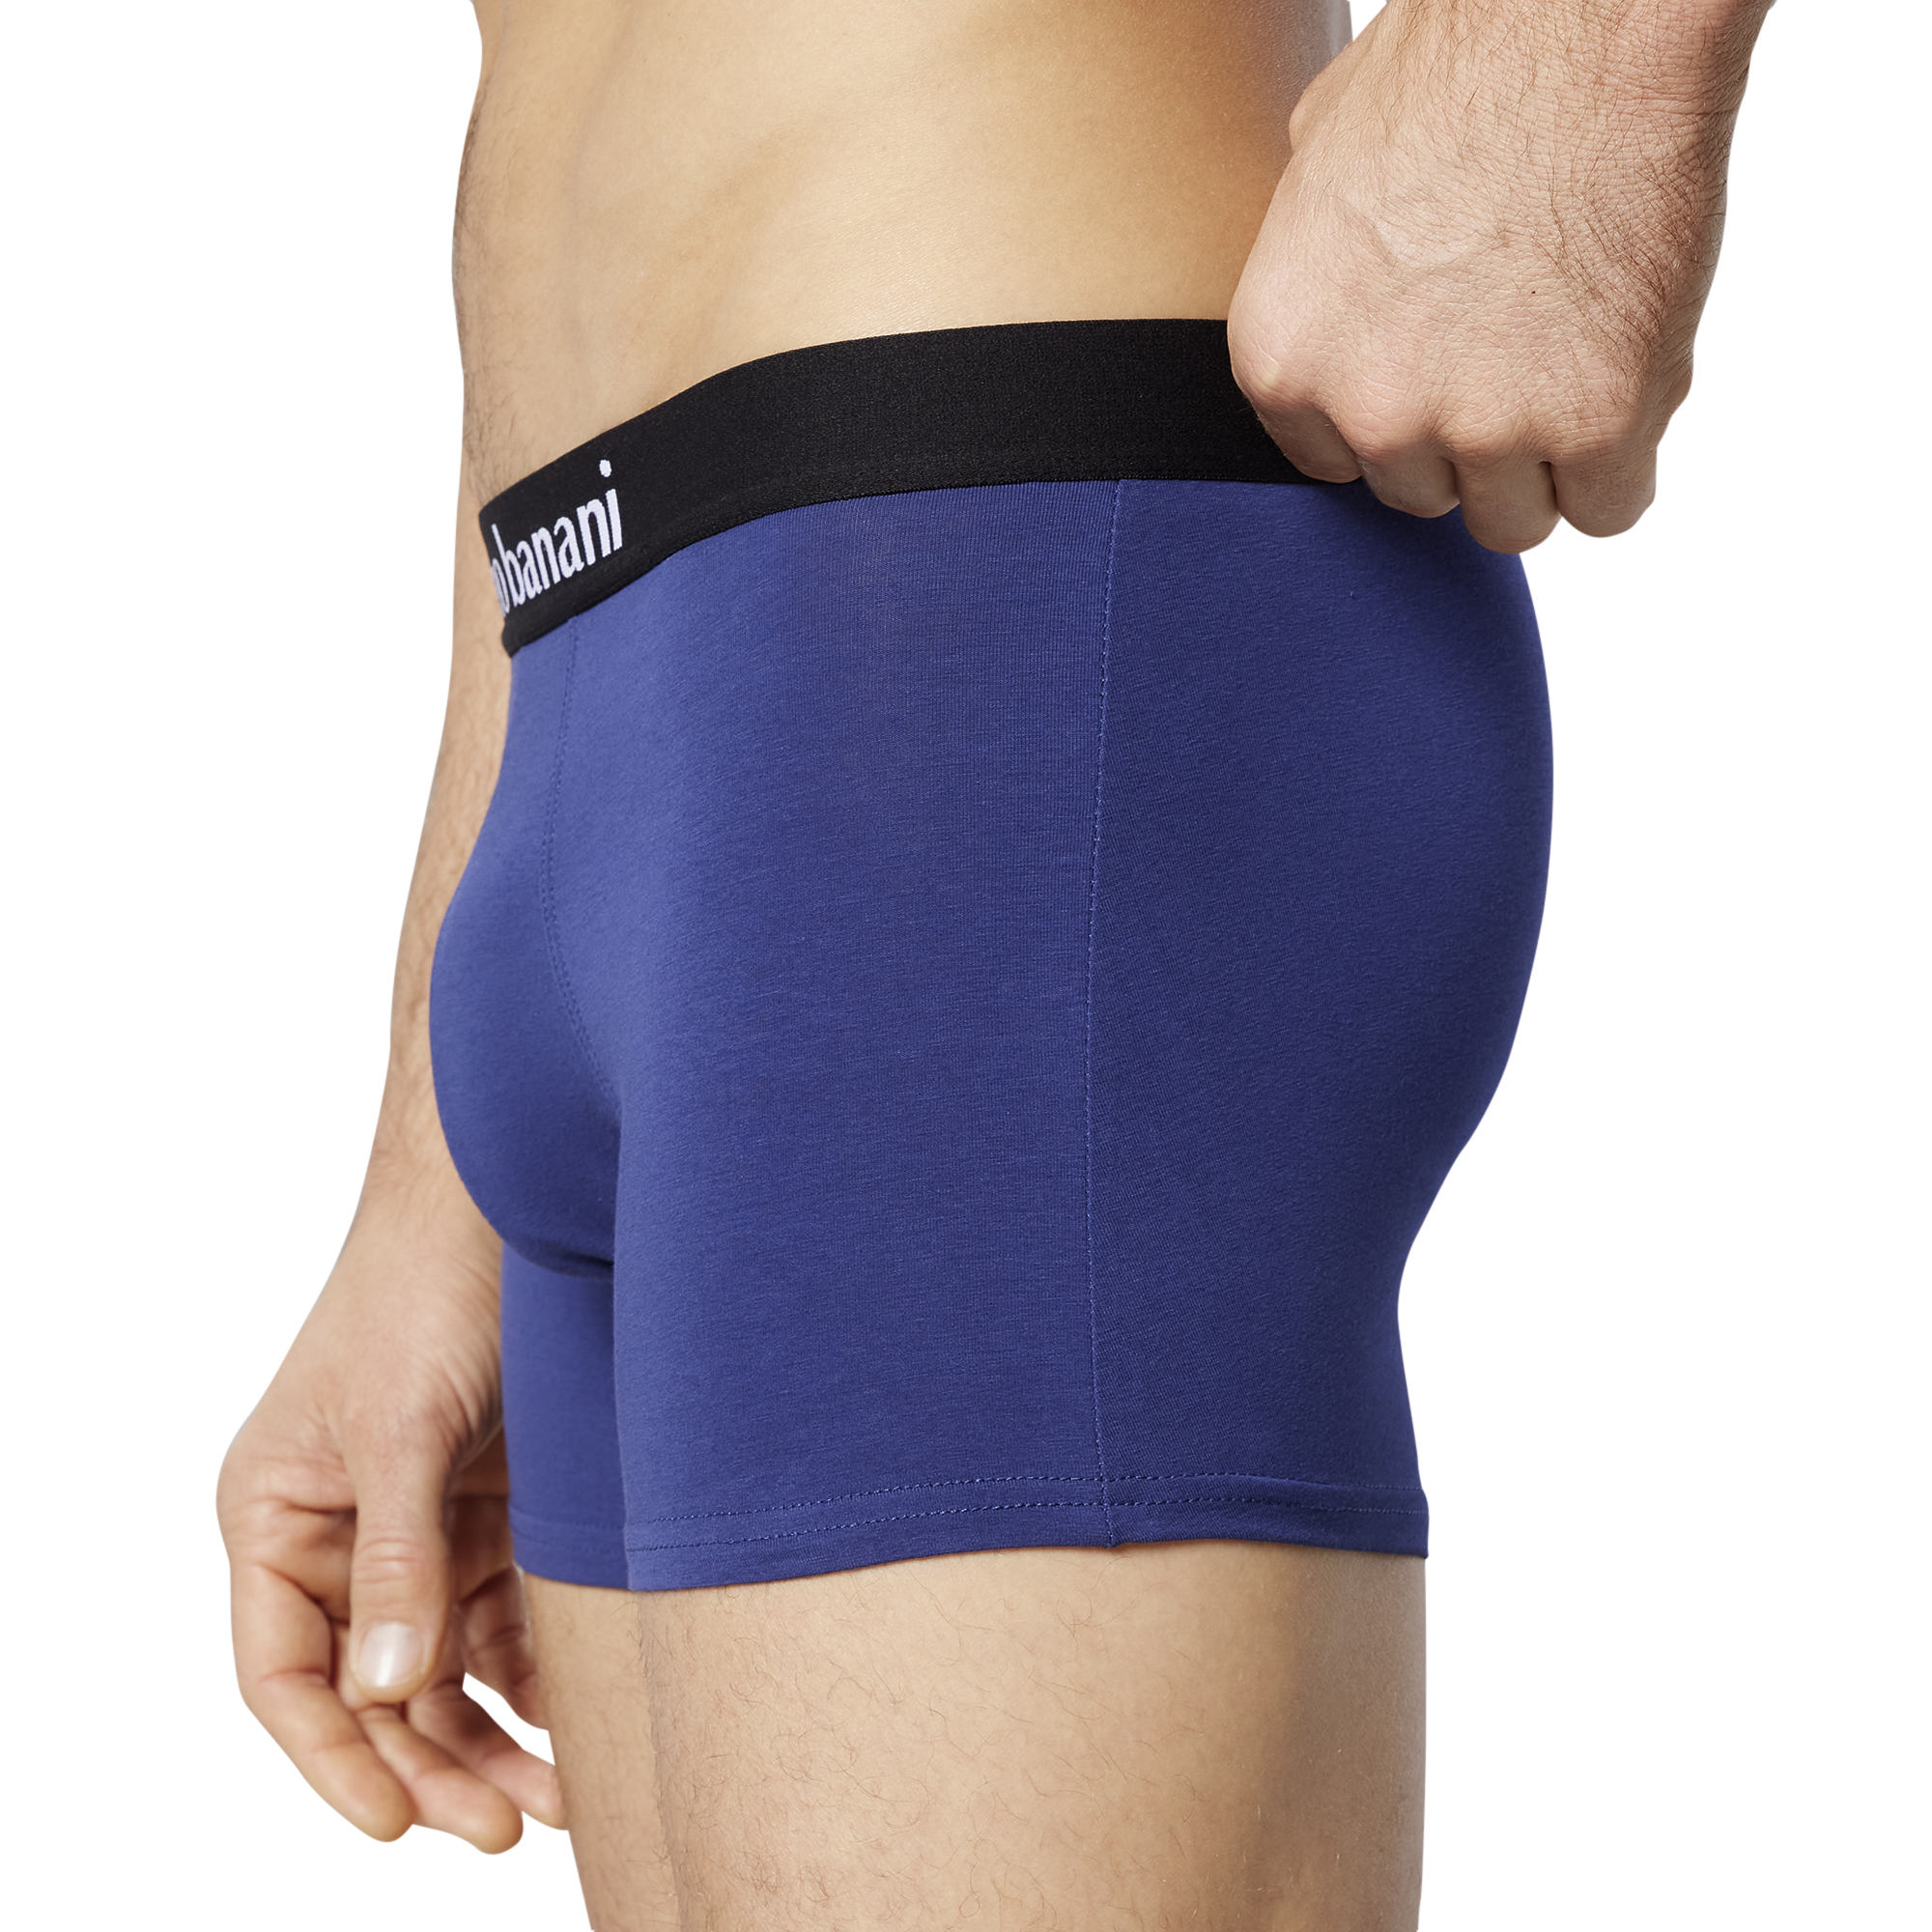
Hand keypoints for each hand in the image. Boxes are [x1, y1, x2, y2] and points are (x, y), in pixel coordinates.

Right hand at [217, 1166, 562, 1849]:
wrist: (513, 1195)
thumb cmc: (422, 1288)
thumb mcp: (402, 1427)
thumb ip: (398, 1559)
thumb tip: (392, 1692)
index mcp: (277, 1515)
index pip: (285, 1674)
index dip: (335, 1757)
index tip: (395, 1825)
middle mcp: (342, 1533)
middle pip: (377, 1688)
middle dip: (434, 1763)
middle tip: (508, 1824)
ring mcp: (422, 1524)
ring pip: (448, 1665)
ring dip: (495, 1731)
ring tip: (561, 1795)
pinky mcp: (493, 1506)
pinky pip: (506, 1615)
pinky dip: (536, 1667)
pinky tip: (580, 1711)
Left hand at [1228, 0, 1770, 552]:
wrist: (1588, 18)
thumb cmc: (1461, 64)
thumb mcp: (1319, 158)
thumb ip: (1312, 265)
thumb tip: (1325, 298)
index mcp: (1282, 361)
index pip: (1339, 464)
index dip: (1400, 415)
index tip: (1441, 361)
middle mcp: (1366, 411)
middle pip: (1423, 493)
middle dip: (1469, 436)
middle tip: (1518, 335)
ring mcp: (1477, 427)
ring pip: (1511, 518)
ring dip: (1545, 459)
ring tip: (1572, 347)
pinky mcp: (1591, 426)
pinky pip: (1608, 507)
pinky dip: (1625, 458)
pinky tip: (1627, 374)